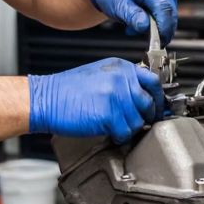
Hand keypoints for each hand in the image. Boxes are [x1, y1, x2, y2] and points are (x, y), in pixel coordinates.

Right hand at [27, 58, 164, 142]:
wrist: (45, 98)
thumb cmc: (67, 90)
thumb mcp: (100, 74)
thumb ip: (123, 81)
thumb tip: (142, 96)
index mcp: (121, 67)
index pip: (153, 81)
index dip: (158, 98)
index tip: (158, 108)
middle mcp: (121, 79)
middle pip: (149, 103)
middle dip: (144, 116)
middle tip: (133, 122)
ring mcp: (116, 96)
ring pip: (139, 121)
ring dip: (128, 128)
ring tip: (114, 126)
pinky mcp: (109, 115)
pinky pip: (125, 132)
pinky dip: (119, 137)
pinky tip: (108, 132)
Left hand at [85, 0, 177, 43]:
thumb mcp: (117, 4)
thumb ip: (132, 15)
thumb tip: (145, 27)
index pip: (163, 8)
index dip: (163, 28)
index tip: (158, 43)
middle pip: (170, 15)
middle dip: (158, 31)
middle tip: (138, 36)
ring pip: (169, 18)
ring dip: (155, 28)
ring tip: (133, 26)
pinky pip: (167, 16)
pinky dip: (156, 24)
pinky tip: (140, 21)